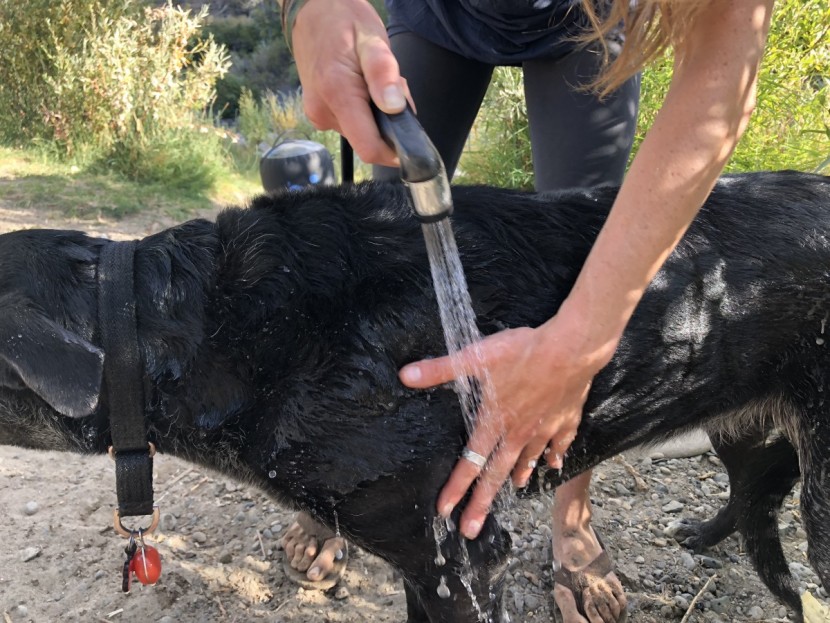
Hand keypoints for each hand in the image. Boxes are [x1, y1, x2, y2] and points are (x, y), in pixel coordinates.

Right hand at [292, 0, 407, 164]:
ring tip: (372, 80)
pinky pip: (351, 122)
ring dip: (376, 114)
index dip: (393, 151)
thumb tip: (395, 109)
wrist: (311, 9)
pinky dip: (363, 109)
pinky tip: (360, 85)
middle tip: (389, 87)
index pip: (369, 148)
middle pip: (369, 139)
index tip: (409, 139)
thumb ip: (384, 74)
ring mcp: (319, 115)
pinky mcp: (319, 113)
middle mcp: (323, 112)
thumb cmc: (343, 20)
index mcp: (337, 95)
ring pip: (361, 131)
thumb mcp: (372, 39)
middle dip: (387, 122)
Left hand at [399, 314, 615, 539]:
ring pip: (528, 460)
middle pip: (496, 474)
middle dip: (482, 503)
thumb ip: (440, 369)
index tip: (445, 511)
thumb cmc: (522, 351)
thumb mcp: (475, 357)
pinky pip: (560, 444)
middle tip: (471, 530)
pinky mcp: (565, 420)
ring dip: (519, 475)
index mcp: (494, 422)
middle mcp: (518, 433)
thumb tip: (405, 375)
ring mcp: (544, 429)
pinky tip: (555, 464)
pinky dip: (555, 456)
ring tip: (515, 489)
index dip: (455, 488)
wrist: (571, 349)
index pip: (469, 462)